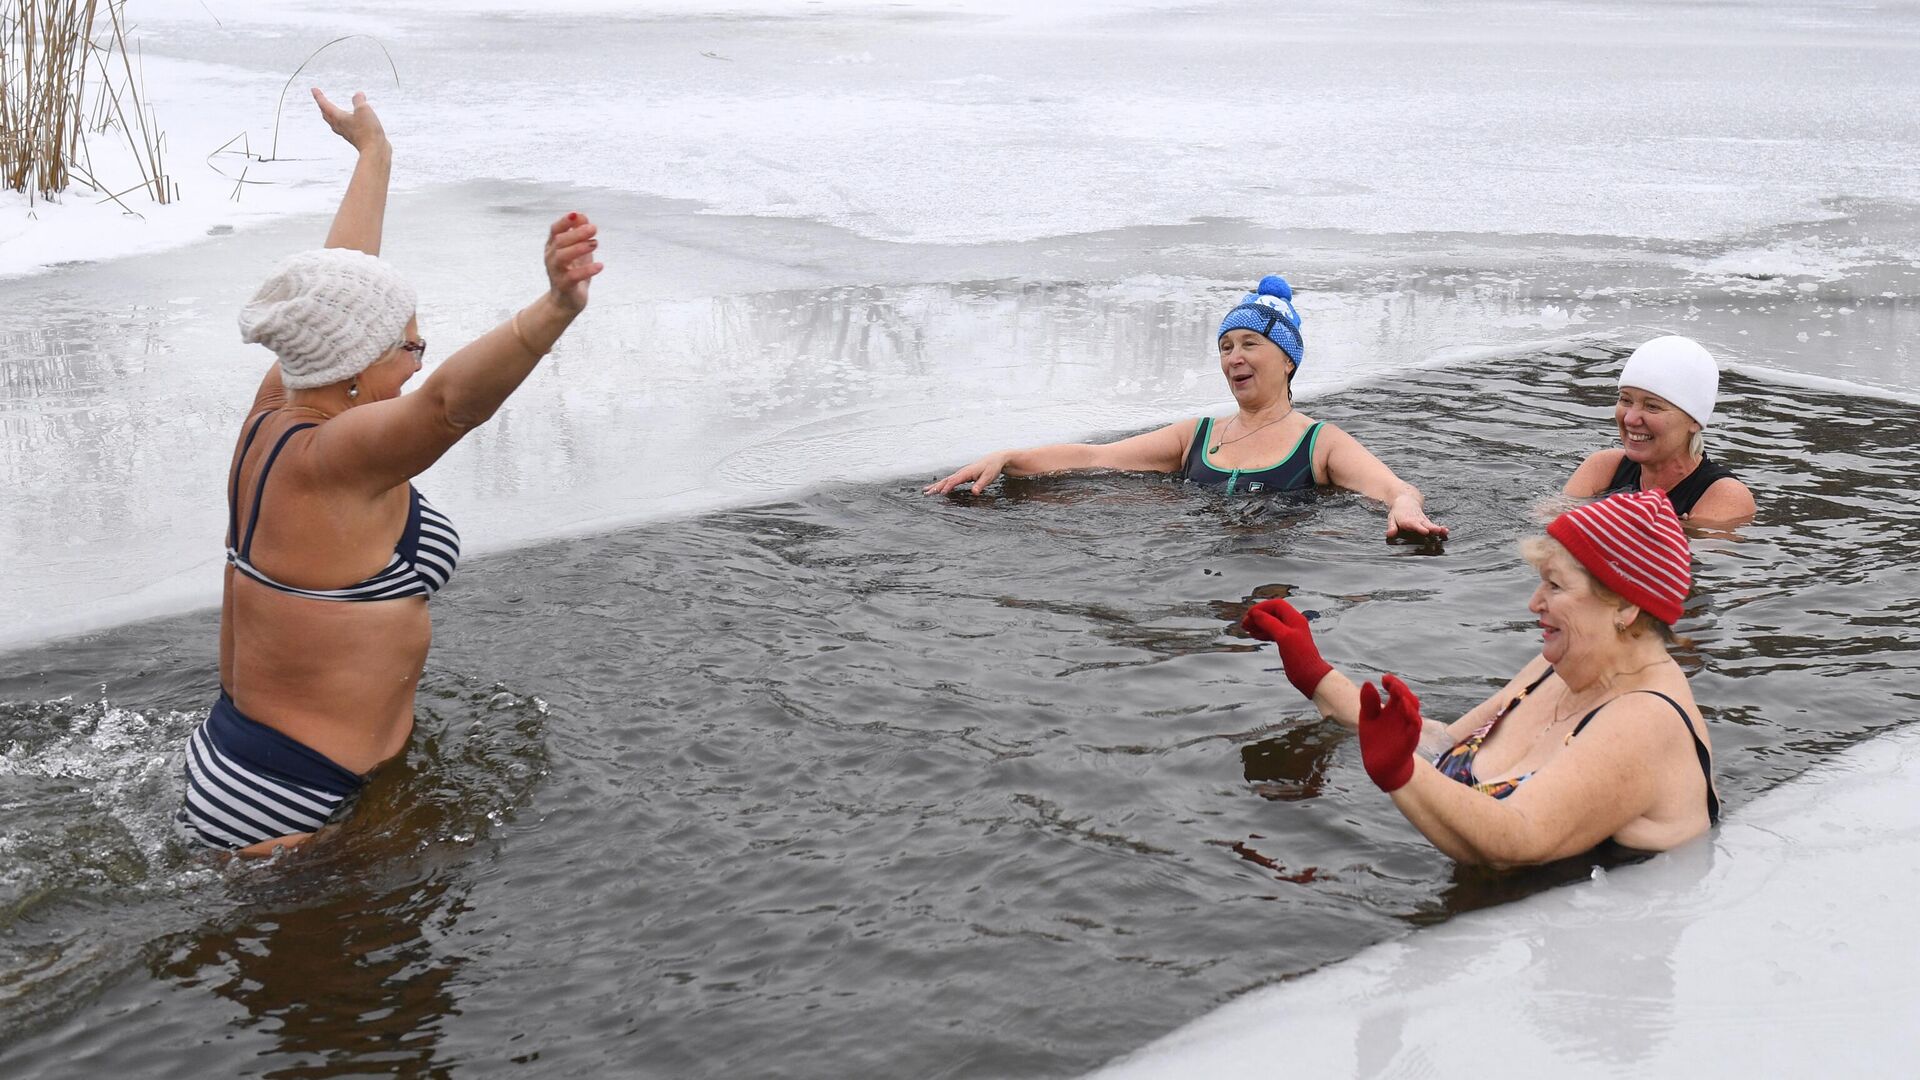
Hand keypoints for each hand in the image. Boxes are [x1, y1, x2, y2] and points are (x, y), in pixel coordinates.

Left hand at [311, 88, 387, 152]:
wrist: (375, 150)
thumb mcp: (363, 109)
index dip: (319, 96)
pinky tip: (350, 123)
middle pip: (327, 116)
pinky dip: (343, 122)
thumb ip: (359, 100)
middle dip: (323, 107)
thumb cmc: (367, 130)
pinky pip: (345, 128)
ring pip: (334, 123)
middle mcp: (340, 126)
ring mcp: (347, 134)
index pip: (325, 105)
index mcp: (338, 118)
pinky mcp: (355, 139)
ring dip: (330, 116)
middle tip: (320, 100)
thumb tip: (359, 94)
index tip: (313, 89)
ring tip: (331, 112)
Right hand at [545, 212, 602, 312]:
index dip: (564, 222)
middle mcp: (551, 258)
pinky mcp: (564, 286)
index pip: (555, 230)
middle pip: (559, 241)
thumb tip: (582, 216)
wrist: (566, 302)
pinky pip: (573, 277)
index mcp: (553, 247)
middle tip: (594, 229)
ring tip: (595, 243)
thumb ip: (579, 234)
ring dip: (579, 248)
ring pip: (562, 257)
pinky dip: (587, 270)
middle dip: (576, 233)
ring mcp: (555, 272)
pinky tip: (600, 266)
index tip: (576, 215)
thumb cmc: (572, 272)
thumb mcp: (577, 251)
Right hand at [924, 452, 1012, 494]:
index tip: (941, 493)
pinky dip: (941, 485)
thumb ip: (981, 484)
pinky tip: (936, 489)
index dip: (948, 487)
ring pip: (946, 480)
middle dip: (936, 487)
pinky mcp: (962, 476)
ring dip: (936, 486)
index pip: (955, 480)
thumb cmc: (992, 468)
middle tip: (926, 493)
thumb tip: (974, 492)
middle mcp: (961, 472)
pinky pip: (949, 481)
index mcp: (967, 472)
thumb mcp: (989, 477)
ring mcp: (961, 473)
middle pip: (946, 480)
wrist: (995, 459)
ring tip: (925, 491)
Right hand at [1241, 598, 1332, 697]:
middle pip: (1273, 613)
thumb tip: (1254, 613)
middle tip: (1244, 623)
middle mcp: (1293, 624)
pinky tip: (1255, 636)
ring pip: (1272, 623)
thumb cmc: (1300, 658)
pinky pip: (1273, 633)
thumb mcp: (1283, 637)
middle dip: (1258, 616)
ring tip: (1246, 629)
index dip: (1261, 607)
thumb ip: (1269, 623)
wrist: (1310, 677)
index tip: (1249, 615)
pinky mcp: (1288, 643)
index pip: (1276, 605)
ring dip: (1259, 624)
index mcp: (1295, 619)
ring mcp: (1291, 634)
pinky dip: (1263, 632)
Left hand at [1358, 673, 1422, 792]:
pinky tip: (1407, 709)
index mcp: (1393, 709)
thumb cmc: (1375, 740)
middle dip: (1400, 688)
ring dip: (1407, 701)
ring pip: (1413, 710)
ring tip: (1399, 693)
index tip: (1384, 678)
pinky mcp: (1409, 740)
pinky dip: (1412, 718)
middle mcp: (1403, 716)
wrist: (1379, 766)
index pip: (1396, 691)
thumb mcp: (1368, 718)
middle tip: (1390, 682)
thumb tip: (1368, 682)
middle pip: (1407, 697)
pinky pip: (1415, 727)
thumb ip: (1368, 702)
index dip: (1392, 683)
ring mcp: (1407, 728)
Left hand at [1386, 492, 1447, 540]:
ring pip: (1431, 524)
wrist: (1406, 500)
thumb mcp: (1392, 518)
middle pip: (1424, 524)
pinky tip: (1446, 531)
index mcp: (1407, 520)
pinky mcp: (1426, 521)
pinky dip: (1440, 528)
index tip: (1425, 531)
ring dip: (1438, 528)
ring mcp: (1423, 520)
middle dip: (1431, 528)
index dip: (1419, 528)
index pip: (1414, 524)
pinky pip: (1433, 525)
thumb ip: (1392, 527)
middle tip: (1437, 530)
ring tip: (1444, 531)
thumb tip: (1390, 534)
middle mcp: (1417, 520)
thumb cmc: (1398, 512)